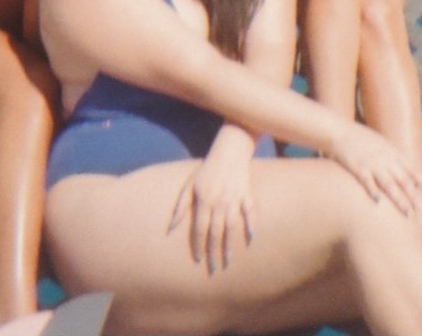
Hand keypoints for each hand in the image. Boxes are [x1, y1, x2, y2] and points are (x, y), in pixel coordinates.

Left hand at [168, 140, 253, 274]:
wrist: (229, 152)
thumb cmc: (206, 171)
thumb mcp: (188, 186)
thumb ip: (180, 208)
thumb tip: (171, 229)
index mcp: (203, 201)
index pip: (199, 229)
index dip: (198, 245)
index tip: (198, 260)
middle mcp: (218, 202)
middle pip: (215, 232)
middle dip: (213, 252)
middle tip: (214, 269)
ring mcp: (234, 199)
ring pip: (231, 227)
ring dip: (229, 245)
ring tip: (228, 261)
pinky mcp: (247, 195)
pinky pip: (250, 213)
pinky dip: (251, 225)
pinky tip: (251, 238)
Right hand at [325, 121, 421, 216]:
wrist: (340, 131)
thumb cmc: (360, 139)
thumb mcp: (382, 144)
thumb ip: (392, 156)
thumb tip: (403, 168)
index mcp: (393, 153)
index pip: (412, 169)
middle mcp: (386, 159)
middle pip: (403, 180)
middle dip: (413, 195)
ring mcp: (372, 164)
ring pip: (389, 184)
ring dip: (399, 199)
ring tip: (407, 212)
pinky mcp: (358, 168)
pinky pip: (367, 181)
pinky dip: (373, 191)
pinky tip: (378, 202)